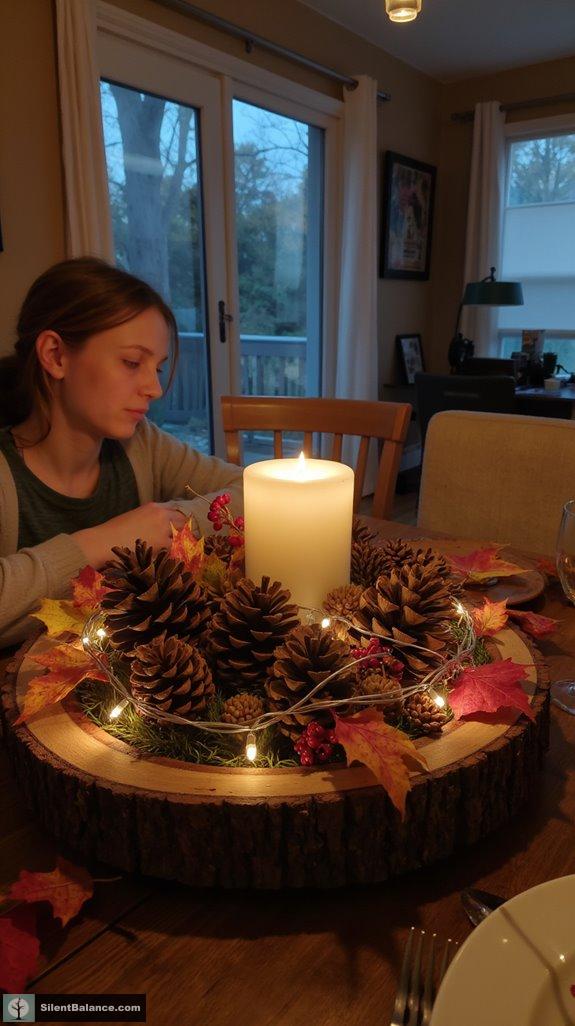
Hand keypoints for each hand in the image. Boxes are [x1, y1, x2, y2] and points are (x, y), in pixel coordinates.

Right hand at [72, 502, 187, 567]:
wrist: (103, 542)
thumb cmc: (112, 532)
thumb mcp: (133, 518)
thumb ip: (150, 520)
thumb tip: (160, 529)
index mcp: (153, 507)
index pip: (176, 512)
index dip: (178, 522)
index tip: (180, 530)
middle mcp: (161, 515)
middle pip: (183, 522)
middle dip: (183, 532)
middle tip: (182, 543)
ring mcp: (163, 529)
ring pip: (180, 537)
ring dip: (178, 545)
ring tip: (174, 554)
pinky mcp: (162, 544)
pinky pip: (174, 550)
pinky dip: (172, 555)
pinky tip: (166, 559)